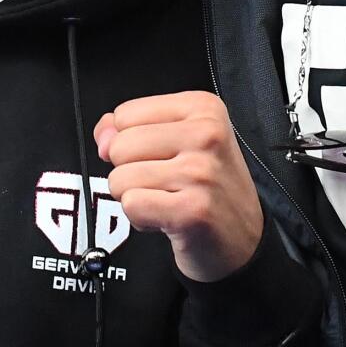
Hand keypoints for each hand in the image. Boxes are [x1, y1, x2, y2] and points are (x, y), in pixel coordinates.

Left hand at [95, 91, 262, 283]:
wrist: (243, 239)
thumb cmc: (207, 187)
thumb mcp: (176, 141)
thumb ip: (131, 128)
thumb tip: (102, 134)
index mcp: (203, 107)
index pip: (125, 114)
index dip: (132, 142)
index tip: (164, 157)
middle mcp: (206, 134)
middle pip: (119, 146)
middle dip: (130, 171)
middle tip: (165, 184)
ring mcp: (201, 172)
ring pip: (120, 178)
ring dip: (135, 197)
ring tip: (168, 201)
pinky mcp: (192, 210)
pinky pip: (131, 205)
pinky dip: (141, 219)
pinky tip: (167, 218)